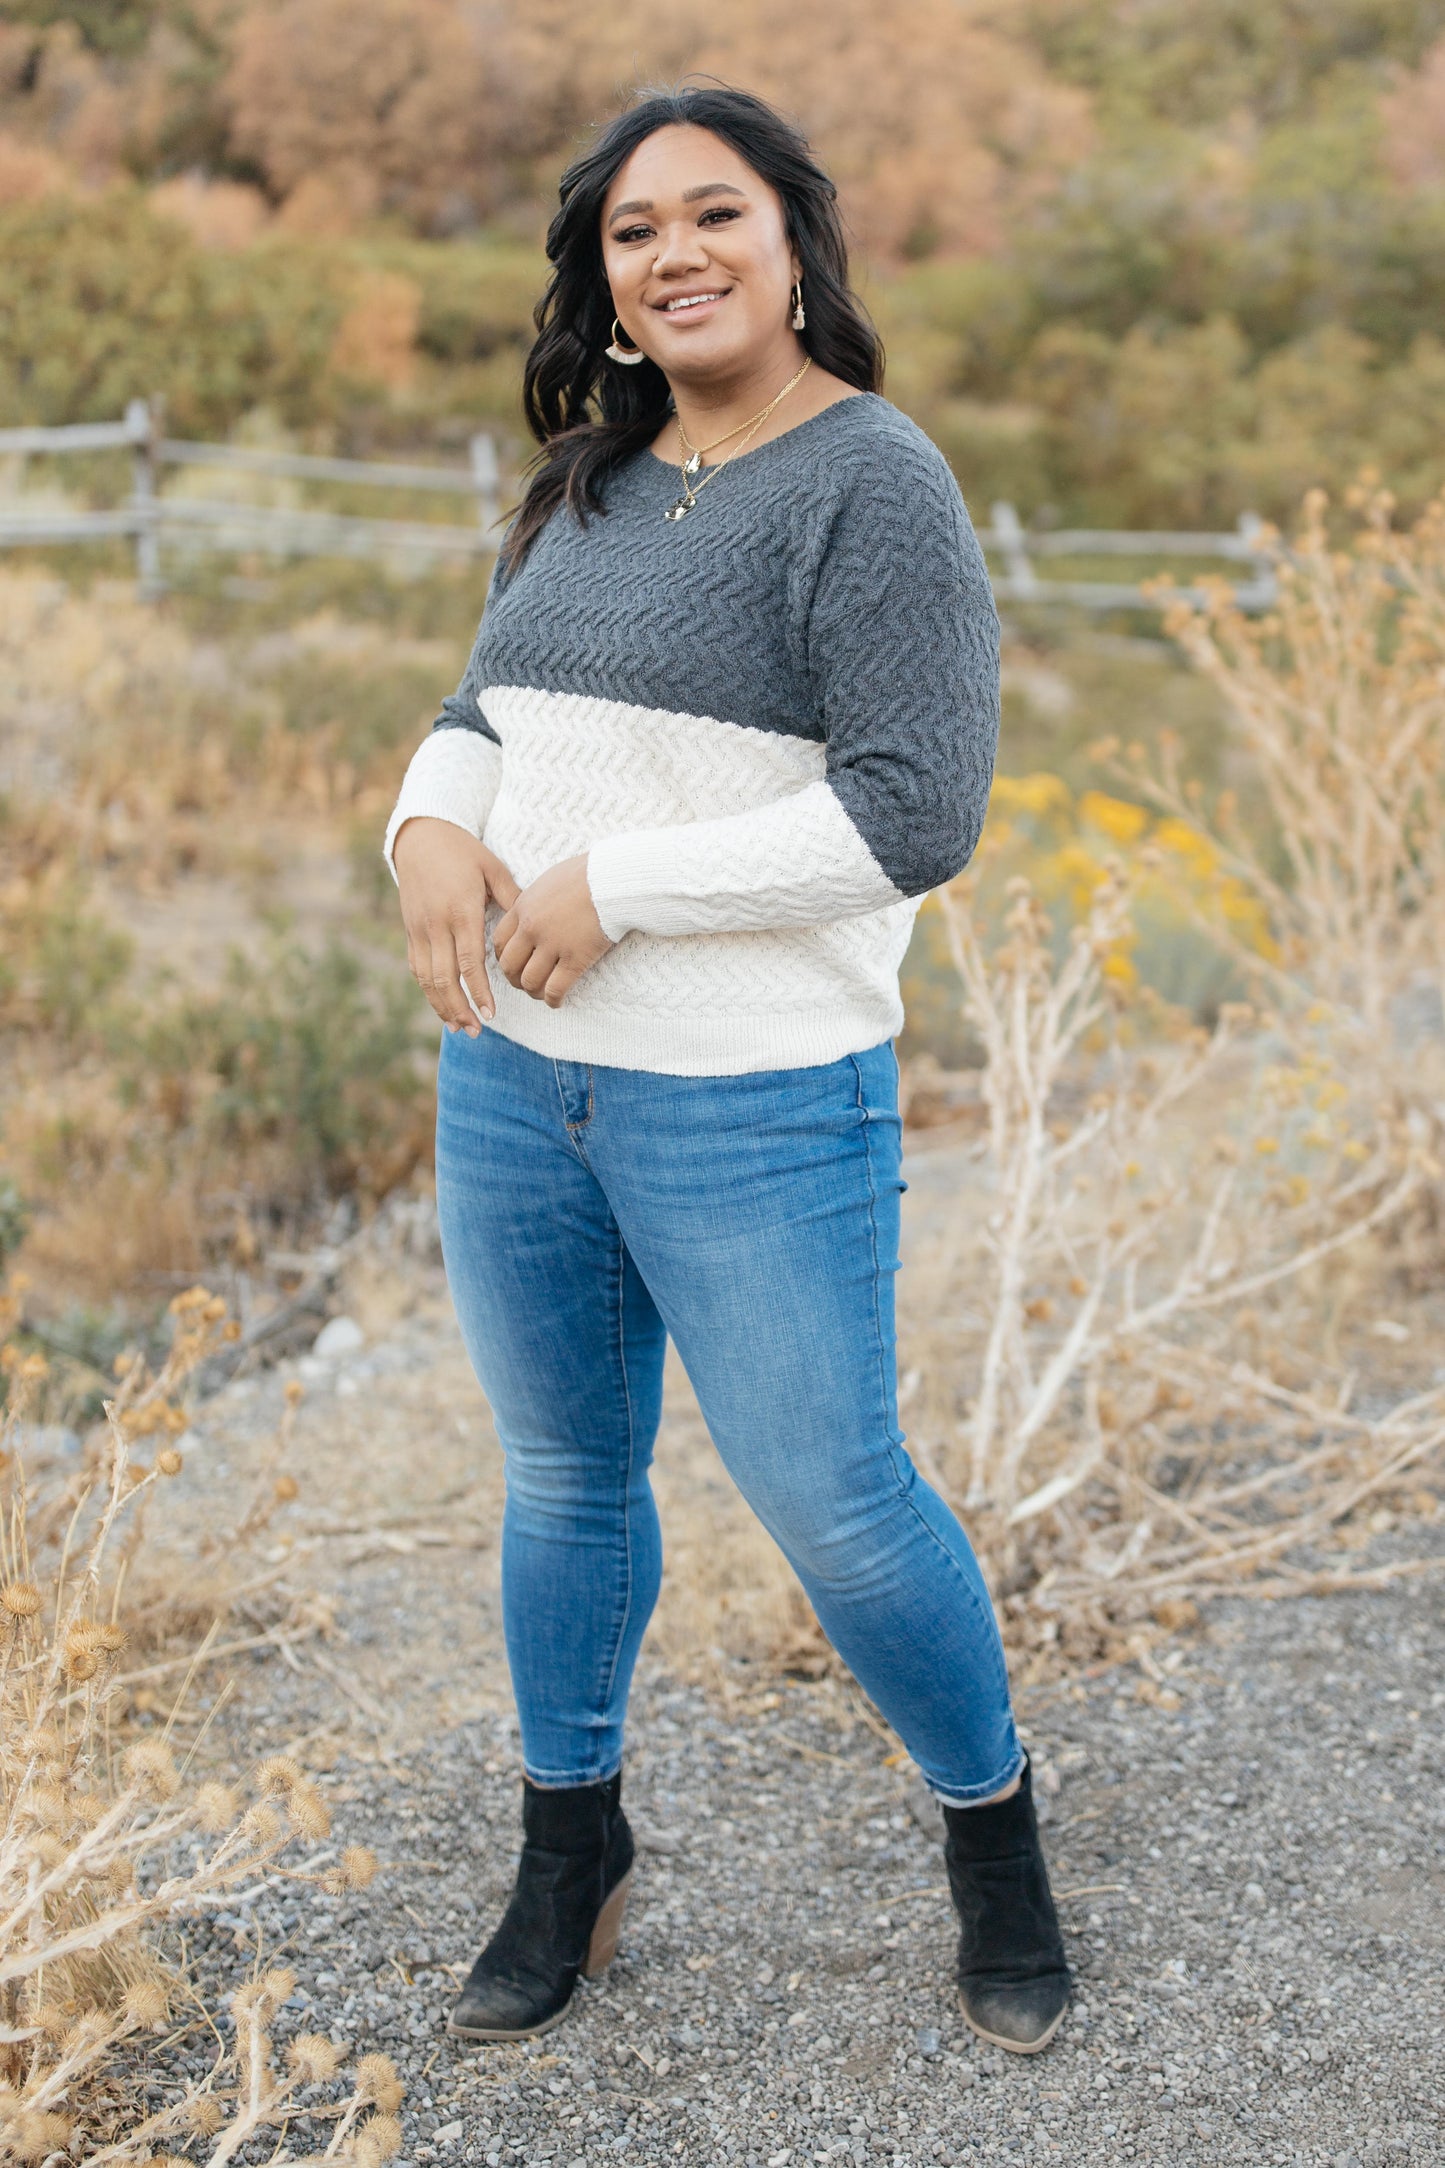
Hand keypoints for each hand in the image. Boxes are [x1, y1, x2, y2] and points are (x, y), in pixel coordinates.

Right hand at [393, 817, 520, 1034]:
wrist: (420, 836)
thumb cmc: (462, 850)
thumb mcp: (492, 868)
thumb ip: (511, 898)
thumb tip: (533, 925)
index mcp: (461, 911)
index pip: (470, 962)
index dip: (480, 991)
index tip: (492, 1013)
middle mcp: (437, 925)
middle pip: (445, 978)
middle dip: (461, 1008)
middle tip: (478, 1031)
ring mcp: (420, 929)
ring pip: (427, 978)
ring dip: (442, 1006)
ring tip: (460, 1028)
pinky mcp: (410, 930)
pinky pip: (417, 967)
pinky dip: (428, 991)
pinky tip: (441, 1007)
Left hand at [493, 854, 614, 1006]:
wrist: (611, 879)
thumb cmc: (586, 874)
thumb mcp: (549, 881)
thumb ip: (536, 900)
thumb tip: (535, 910)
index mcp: (523, 908)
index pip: (499, 941)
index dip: (503, 958)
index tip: (513, 964)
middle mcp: (532, 929)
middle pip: (510, 965)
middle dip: (514, 979)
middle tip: (524, 984)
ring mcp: (552, 945)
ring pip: (530, 981)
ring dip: (533, 992)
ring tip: (541, 994)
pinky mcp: (574, 959)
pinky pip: (555, 989)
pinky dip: (553, 1000)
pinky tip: (557, 1002)